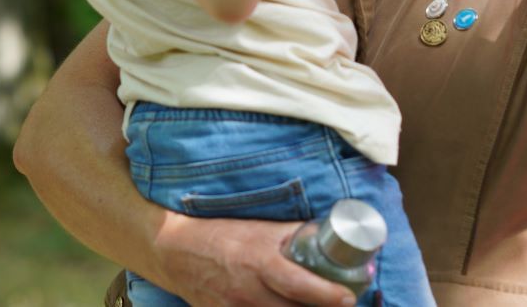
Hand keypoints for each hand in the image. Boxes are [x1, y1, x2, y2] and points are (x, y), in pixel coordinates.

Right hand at [155, 211, 355, 306]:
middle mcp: (249, 291)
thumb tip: (328, 234)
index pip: (298, 284)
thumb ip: (293, 234)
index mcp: (260, 261)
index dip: (326, 294)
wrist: (178, 252)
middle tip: (341, 304)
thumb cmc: (223, 234)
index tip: (348, 297)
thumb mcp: (260, 227)